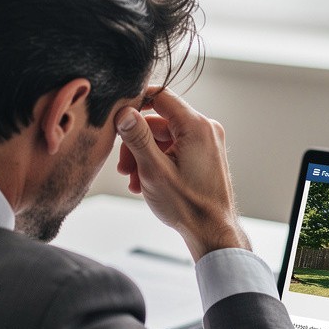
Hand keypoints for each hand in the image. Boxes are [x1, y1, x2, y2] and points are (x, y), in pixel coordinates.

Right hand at [115, 89, 249, 260]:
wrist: (212, 233)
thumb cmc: (187, 206)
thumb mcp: (154, 170)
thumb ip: (137, 138)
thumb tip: (123, 111)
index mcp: (196, 126)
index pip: (161, 96)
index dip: (136, 103)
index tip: (117, 118)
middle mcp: (205, 129)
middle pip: (159, 122)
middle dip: (137, 144)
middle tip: (124, 169)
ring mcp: (207, 143)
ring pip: (164, 139)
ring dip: (145, 157)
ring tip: (135, 183)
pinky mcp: (205, 157)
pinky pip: (175, 151)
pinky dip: (159, 163)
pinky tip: (146, 184)